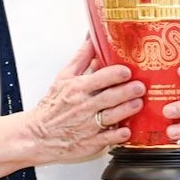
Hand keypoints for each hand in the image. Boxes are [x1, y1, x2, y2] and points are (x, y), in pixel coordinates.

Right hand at [22, 38, 142, 163]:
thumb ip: (82, 57)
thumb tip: (92, 37)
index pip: (99, 78)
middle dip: (126, 91)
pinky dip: (117, 135)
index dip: (114, 74)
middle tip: (140, 87)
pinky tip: (127, 131)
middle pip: (109, 97)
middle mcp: (84, 106)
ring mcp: (88, 125)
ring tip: (138, 104)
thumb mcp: (64, 77)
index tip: (127, 71)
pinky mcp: (90, 142)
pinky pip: (107, 139)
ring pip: (111, 116)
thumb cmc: (53, 105)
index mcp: (78, 88)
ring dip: (126, 110)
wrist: (38, 135)